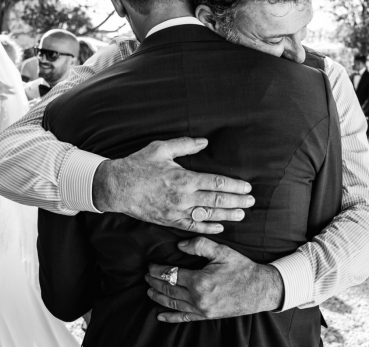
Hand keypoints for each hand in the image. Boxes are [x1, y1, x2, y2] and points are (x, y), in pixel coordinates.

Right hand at [93, 137, 252, 233]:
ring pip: (208, 215)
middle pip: (217, 200)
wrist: (116, 187)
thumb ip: (185, 145)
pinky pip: (192, 227)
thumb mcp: (161, 148)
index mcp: (184, 178)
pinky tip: (220, 226)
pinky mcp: (169, 221)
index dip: (234, 186)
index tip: (247, 187)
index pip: (216, 183)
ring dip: (227, 215)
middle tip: (252, 202)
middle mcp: (183, 197)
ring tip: (242, 214)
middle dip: (237, 201)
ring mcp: (176, 211)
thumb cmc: (138, 165)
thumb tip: (205, 141)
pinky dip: (208, 227)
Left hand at [145, 237, 283, 321]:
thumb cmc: (241, 268)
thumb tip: (180, 245)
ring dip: (158, 297)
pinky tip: (160, 316)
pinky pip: (184, 318)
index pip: (171, 274)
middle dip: (154, 282)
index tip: (151, 265)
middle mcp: (198, 298)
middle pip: (168, 289)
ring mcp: (202, 310)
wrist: (260, 289)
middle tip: (145, 276)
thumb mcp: (222, 251)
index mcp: (199, 281)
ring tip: (148, 290)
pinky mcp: (206, 316)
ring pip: (173, 303)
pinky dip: (171, 317)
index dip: (158, 270)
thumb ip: (199, 245)